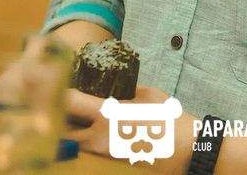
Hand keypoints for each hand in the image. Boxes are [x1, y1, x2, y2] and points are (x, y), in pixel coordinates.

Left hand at [65, 85, 197, 174]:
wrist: (186, 152)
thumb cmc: (169, 120)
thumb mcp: (148, 95)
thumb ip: (124, 91)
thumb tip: (111, 89)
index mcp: (108, 114)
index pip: (69, 102)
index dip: (60, 91)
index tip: (61, 84)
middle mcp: (99, 136)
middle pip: (63, 129)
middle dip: (60, 116)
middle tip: (63, 103)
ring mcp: (103, 153)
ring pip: (73, 143)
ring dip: (71, 130)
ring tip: (79, 116)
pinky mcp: (110, 163)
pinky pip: (88, 151)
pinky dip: (85, 140)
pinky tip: (95, 129)